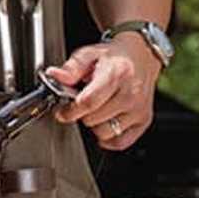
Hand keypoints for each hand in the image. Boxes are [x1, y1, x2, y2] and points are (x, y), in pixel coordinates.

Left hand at [47, 33, 159, 150]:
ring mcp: (139, 109)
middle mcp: (130, 94)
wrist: (140, 56)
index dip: (70, 111)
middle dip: (82, 114)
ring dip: (95, 125)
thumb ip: (71, 68)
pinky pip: (120, 142)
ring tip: (98, 110)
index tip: (63, 112)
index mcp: (116, 75)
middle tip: (84, 103)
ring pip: (105, 133)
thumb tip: (54, 76)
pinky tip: (106, 122)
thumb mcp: (89, 54)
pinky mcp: (144, 120)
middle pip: (93, 120)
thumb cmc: (113, 57)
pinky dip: (109, 138)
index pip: (88, 103)